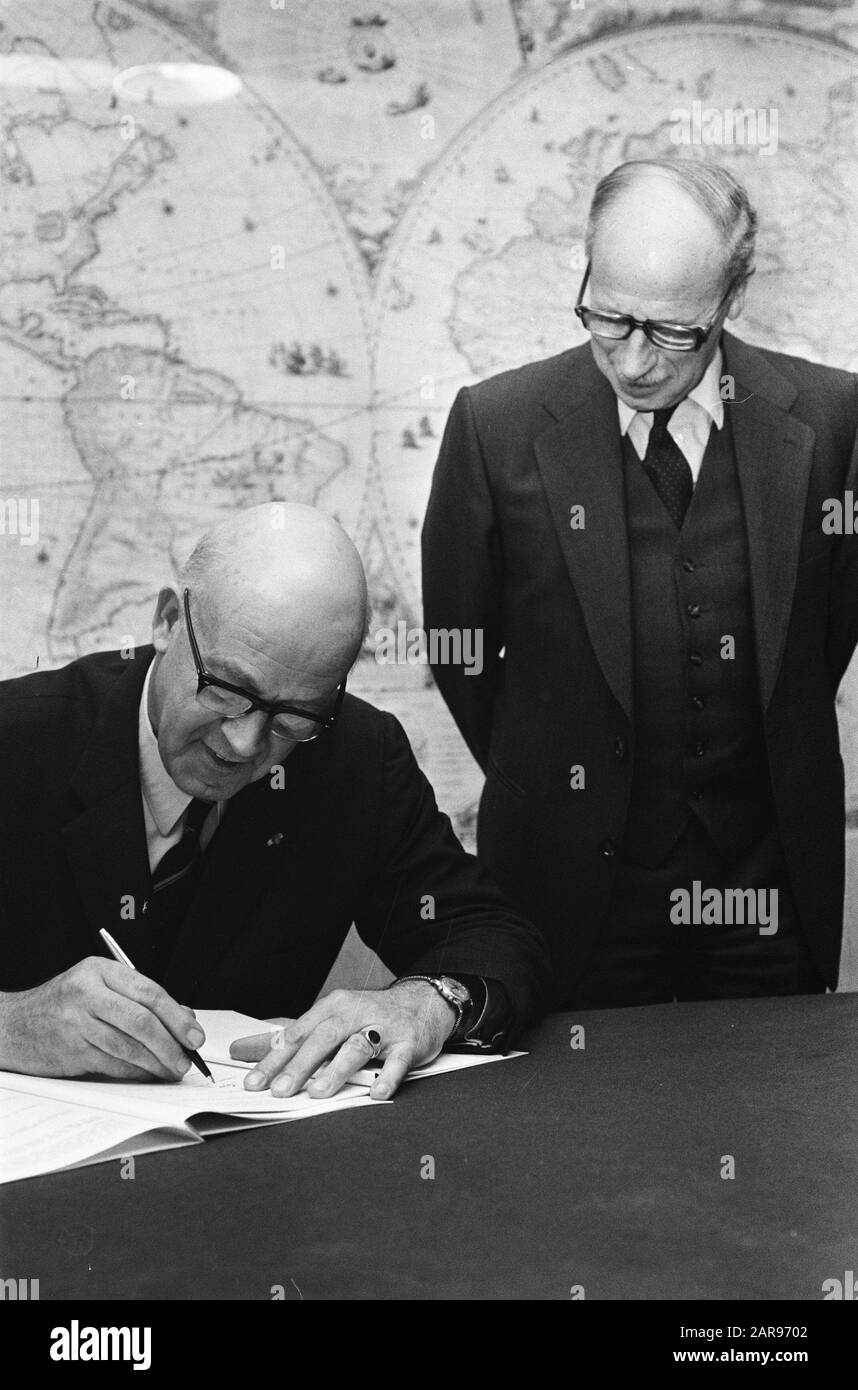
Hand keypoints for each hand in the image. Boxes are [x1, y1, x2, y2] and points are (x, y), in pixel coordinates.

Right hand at [0, 957, 205, 1080]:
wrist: (13, 1026)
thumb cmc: (63, 1005)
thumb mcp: (99, 988)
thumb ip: (139, 999)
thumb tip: (184, 1018)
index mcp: (99, 971)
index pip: (149, 992)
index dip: (177, 1016)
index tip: (194, 1034)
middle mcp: (87, 993)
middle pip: (141, 1020)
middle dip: (171, 1043)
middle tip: (187, 1058)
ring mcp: (76, 1023)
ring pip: (129, 1046)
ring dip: (156, 1063)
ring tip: (172, 1069)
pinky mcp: (71, 1051)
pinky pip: (113, 1064)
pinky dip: (135, 1071)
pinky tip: (147, 1073)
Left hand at [230, 982, 456, 1099]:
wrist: (423, 1002)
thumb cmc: (368, 1015)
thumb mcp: (329, 1018)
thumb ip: (289, 1037)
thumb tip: (241, 1050)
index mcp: (332, 1007)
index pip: (298, 1033)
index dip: (274, 1058)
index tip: (254, 1081)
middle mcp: (356, 1013)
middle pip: (324, 1038)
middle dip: (300, 1065)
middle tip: (279, 1089)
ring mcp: (384, 1028)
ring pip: (357, 1047)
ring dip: (336, 1070)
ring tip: (318, 1092)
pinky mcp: (409, 1043)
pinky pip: (398, 1061)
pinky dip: (387, 1076)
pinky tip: (376, 1092)